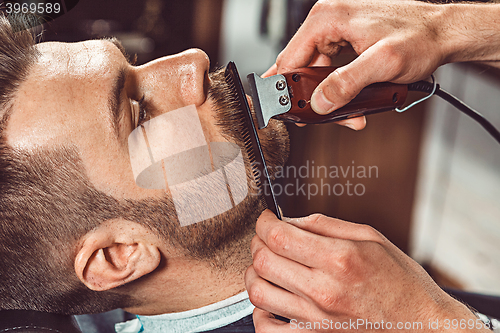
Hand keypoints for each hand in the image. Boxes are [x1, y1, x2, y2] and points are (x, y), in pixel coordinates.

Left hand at [245, 210, 487, 331]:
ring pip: (258, 292)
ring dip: (254, 273)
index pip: (278, 236)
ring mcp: (316, 320)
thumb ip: (325, 225)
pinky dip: (260, 312)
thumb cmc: (401, 280)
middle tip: (266, 237)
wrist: (423, 326)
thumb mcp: (371, 238)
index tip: (266, 218)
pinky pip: (267, 330)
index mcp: (339, 259)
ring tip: (266, 264)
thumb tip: (289, 221)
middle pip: (263, 261)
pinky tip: (272, 298)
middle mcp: (324, 290)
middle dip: (257, 242)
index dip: (263, 222)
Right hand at [267, 0, 486, 119]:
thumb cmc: (420, 37)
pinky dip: (339, 90)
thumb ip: (347, 83)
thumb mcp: (383, 63)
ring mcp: (336, 32)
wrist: (444, 33)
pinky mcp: (346, 42)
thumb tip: (319, 102)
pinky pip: (332, 71)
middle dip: (313, 98)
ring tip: (347, 113)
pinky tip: (352, 103)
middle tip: (323, 117)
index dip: (285, 89)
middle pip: (301, 69)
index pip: (289, 59)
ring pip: (316, 74)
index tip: (289, 112)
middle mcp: (328, 22)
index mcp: (327, 19)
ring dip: (328, 98)